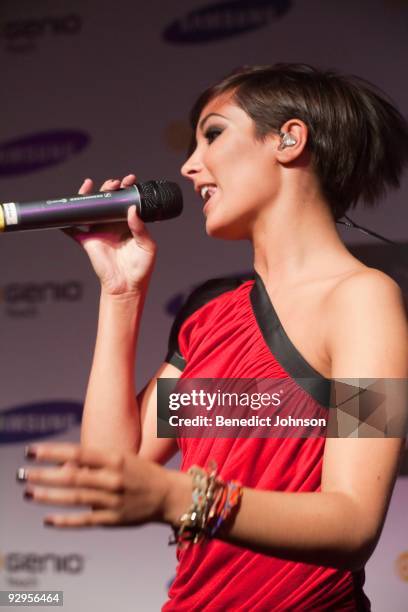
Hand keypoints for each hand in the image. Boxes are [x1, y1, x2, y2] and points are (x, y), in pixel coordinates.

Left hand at [17, 443, 190, 527]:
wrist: (169, 495)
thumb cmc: (141, 472)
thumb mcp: (122, 458)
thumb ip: (95, 461)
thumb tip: (62, 463)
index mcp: (115, 459)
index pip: (77, 452)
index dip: (52, 452)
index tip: (30, 451)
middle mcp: (113, 479)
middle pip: (71, 476)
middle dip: (43, 474)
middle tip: (21, 474)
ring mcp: (112, 501)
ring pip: (74, 498)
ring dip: (48, 495)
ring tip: (28, 492)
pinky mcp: (113, 520)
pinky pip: (84, 521)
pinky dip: (64, 521)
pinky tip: (47, 519)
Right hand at [63, 175, 156, 295]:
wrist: (127, 285)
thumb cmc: (140, 268)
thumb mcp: (147, 246)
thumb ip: (140, 228)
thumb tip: (132, 209)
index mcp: (128, 224)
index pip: (126, 202)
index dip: (127, 190)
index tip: (130, 180)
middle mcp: (113, 225)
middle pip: (107, 201)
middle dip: (109, 188)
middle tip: (114, 184)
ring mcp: (99, 231)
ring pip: (90, 209)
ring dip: (88, 195)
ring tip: (90, 185)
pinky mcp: (87, 241)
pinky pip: (73, 229)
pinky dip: (65, 221)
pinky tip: (63, 210)